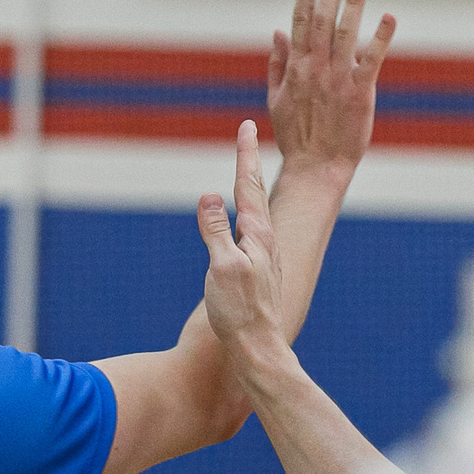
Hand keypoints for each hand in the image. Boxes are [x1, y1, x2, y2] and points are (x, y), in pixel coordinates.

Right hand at [199, 121, 284, 346]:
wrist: (259, 347)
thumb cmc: (239, 311)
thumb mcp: (221, 268)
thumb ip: (215, 231)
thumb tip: (208, 196)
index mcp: (257, 235)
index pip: (248, 185)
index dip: (246, 155)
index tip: (246, 126)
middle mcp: (265, 240)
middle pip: (256, 191)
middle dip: (250, 161)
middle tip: (247, 133)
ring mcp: (264, 255)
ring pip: (256, 210)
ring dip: (250, 185)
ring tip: (249, 169)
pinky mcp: (259, 270)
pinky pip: (251, 230)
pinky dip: (247, 212)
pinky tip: (247, 220)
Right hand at [267, 0, 395, 176]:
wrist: (316, 166)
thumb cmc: (297, 134)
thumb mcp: (277, 98)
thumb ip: (277, 63)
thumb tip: (277, 31)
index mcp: (296, 67)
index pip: (300, 21)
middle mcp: (315, 68)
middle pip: (323, 20)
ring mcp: (337, 79)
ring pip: (346, 33)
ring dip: (353, 4)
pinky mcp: (359, 94)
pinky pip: (371, 61)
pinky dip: (380, 38)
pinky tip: (389, 17)